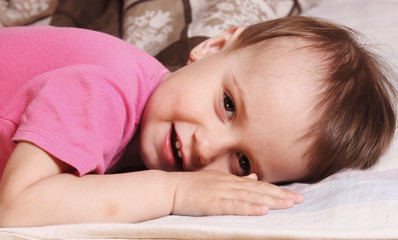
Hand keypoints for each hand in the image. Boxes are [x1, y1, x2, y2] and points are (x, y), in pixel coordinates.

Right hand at [170, 170, 302, 215]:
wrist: (169, 188)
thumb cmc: (191, 186)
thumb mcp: (216, 179)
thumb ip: (236, 180)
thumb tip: (254, 177)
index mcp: (230, 180)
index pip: (258, 185)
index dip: (276, 190)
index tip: (292, 195)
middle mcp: (229, 184)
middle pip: (259, 190)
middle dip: (280, 195)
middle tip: (300, 199)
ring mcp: (221, 192)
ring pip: (251, 197)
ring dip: (271, 201)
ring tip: (288, 204)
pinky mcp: (212, 203)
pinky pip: (234, 206)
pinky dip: (249, 208)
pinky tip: (262, 210)